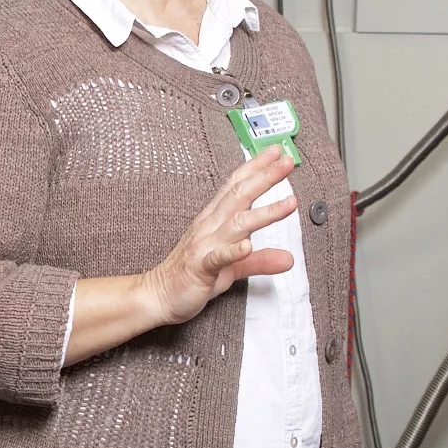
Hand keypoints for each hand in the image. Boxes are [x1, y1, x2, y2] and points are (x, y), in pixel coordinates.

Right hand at [140, 146, 299, 327]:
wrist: (159, 295)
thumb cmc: (192, 276)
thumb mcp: (232, 267)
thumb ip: (260, 261)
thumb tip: (288, 258)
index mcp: (215, 220)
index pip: (236, 186)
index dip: (256, 167)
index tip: (276, 152)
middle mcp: (210, 226)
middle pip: (239, 195)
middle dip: (265, 177)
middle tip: (286, 162)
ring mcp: (204, 245)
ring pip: (237, 223)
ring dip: (265, 212)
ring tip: (289, 203)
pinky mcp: (200, 267)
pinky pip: (218, 258)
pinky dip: (234, 251)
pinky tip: (248, 246)